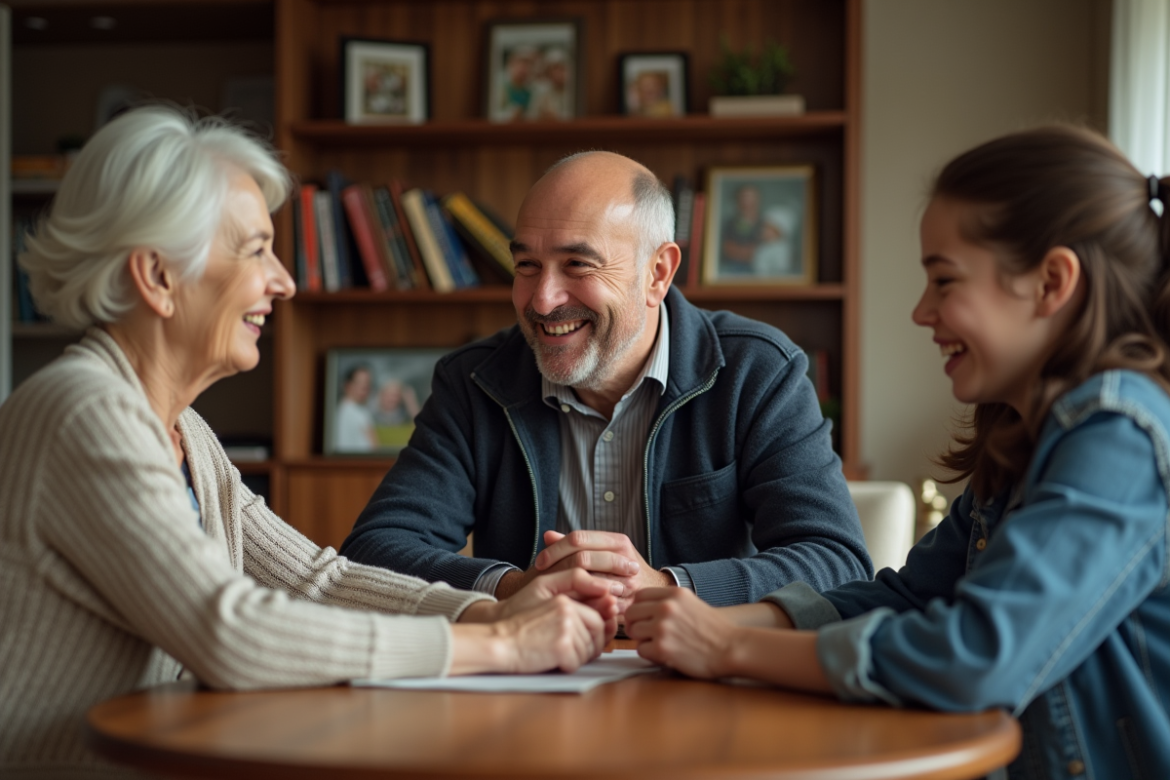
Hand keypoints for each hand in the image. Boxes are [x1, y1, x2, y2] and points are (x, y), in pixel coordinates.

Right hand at [495, 595, 609, 673]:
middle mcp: (568, 611)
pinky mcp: (561, 647)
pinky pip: (576, 664)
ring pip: (588, 651)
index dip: (595, 636)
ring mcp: (566, 628)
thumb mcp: (545, 608)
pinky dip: (566, 668)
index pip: (597, 620)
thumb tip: (605, 621)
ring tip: (555, 657)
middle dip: (590, 649)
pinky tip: (551, 662)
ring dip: (576, 660)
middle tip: (574, 655)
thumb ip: (574, 610)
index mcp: (565, 600)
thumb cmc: (520, 629)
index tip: (588, 645)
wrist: (498, 642)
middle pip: (597, 636)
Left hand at [534, 530, 670, 611]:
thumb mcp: (603, 551)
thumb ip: (576, 545)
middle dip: (557, 567)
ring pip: (589, 582)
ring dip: (568, 586)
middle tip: (542, 576)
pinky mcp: (629, 603)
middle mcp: (626, 558)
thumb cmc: (622, 569)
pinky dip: (582, 604)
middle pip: (582, 558)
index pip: (579, 539)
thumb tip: (548, 535)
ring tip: (551, 590)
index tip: (540, 561)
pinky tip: (568, 604)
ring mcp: (629, 582)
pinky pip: (598, 604)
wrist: (653, 590)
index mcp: (618, 542)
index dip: (556, 549)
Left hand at [624, 588, 737, 678]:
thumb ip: (668, 601)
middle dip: (635, 624)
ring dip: (643, 640)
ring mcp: (663, 627)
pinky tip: (664, 654)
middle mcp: (666, 607)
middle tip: (646, 634)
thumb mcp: (691, 603)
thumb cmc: (713, 630)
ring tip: (660, 644)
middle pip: (631, 613)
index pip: (639, 595)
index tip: (643, 617)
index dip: (638, 608)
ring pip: (634, 632)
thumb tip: (642, 606)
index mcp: (674, 594)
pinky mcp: (662, 648)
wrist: (731, 648)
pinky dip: (650, 654)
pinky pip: (641, 650)